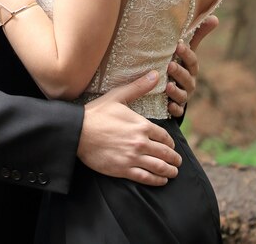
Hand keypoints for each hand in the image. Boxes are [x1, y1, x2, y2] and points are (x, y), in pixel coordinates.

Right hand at [77, 71, 181, 185]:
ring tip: (173, 172)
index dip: (170, 142)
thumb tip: (155, 74)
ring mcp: (133, 157)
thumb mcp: (118, 96)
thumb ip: (138, 87)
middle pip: (165, 153)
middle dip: (174, 159)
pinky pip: (146, 178)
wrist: (78, 131)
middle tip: (177, 162)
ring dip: (170, 171)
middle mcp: (140, 142)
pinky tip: (161, 180)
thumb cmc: (96, 113)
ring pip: (159, 167)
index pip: (164, 136)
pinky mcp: (124, 170)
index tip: (171, 145)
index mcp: (141, 125)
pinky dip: (157, 181)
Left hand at [166, 15, 218, 116]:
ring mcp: (184, 95)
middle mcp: (189, 82)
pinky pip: (177, 111)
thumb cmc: (180, 64)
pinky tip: (169, 106)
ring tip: (167, 86)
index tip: (178, 45)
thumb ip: (197, 35)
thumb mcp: (187, 50)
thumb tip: (215, 17)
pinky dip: (174, 109)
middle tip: (170, 65)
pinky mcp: (176, 107)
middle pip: (187, 78)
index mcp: (191, 67)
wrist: (173, 89)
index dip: (186, 53)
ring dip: (176, 91)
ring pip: (182, 95)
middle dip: (179, 72)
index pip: (192, 60)